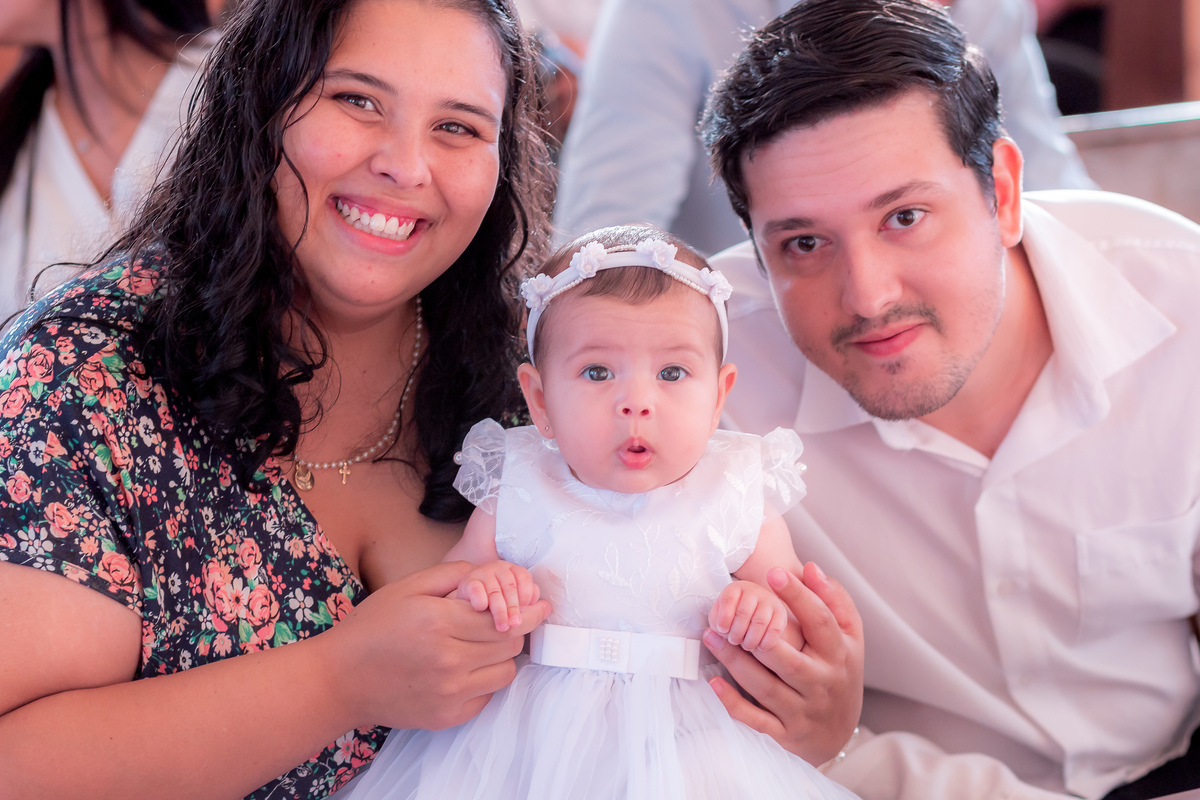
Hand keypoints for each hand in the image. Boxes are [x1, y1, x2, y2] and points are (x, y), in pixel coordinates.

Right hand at [318, 561, 550, 731]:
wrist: (340, 680)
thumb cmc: (373, 627)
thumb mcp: (409, 586)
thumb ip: (455, 575)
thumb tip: (494, 575)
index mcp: (439, 621)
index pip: (505, 618)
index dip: (529, 611)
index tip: (543, 604)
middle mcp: (448, 660)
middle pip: (510, 644)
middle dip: (516, 629)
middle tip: (509, 620)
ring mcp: (449, 692)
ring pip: (505, 672)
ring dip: (502, 655)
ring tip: (483, 644)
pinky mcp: (447, 716)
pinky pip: (487, 696)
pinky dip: (485, 680)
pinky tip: (466, 667)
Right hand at [456, 560, 540, 631]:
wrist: (469, 596)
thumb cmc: (495, 599)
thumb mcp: (514, 599)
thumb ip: (529, 602)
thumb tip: (546, 608)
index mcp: (513, 571)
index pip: (524, 578)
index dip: (526, 595)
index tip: (525, 610)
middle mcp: (499, 569)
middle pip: (510, 586)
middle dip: (514, 608)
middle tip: (515, 623)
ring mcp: (483, 574)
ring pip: (495, 591)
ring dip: (499, 611)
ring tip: (502, 626)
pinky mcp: (468, 582)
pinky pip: (476, 590)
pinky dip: (480, 601)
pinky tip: (482, 610)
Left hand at [703, 562, 862, 765]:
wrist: (838, 732)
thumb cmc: (840, 669)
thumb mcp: (849, 635)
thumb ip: (833, 599)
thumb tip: (811, 568)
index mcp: (839, 655)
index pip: (821, 622)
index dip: (799, 597)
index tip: (773, 573)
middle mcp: (822, 684)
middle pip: (788, 661)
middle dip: (756, 639)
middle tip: (726, 615)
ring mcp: (802, 711)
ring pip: (766, 688)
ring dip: (735, 664)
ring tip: (710, 637)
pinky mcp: (785, 733)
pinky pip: (755, 720)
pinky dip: (733, 703)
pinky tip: (714, 681)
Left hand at [709, 580, 791, 651]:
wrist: (757, 613)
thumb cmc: (733, 616)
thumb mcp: (720, 616)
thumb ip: (715, 623)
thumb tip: (713, 634)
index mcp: (735, 588)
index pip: (728, 598)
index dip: (724, 616)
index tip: (722, 630)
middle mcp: (753, 591)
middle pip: (743, 612)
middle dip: (736, 632)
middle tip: (734, 641)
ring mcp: (769, 601)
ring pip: (759, 621)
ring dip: (750, 638)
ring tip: (746, 646)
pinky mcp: (781, 614)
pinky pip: (775, 629)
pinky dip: (766, 641)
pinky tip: (760, 647)